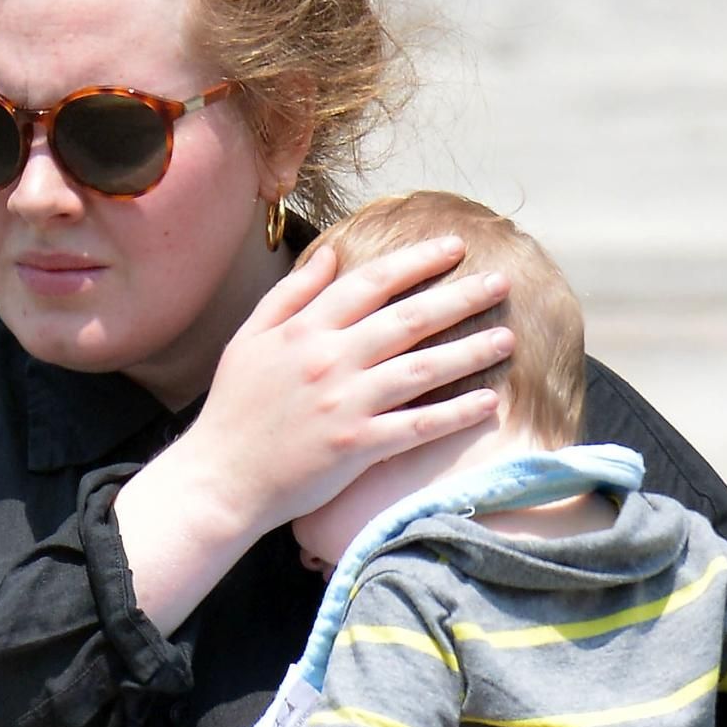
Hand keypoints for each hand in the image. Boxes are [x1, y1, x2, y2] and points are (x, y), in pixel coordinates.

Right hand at [170, 239, 511, 545]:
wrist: (220, 478)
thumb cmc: (234, 410)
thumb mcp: (250, 338)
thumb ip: (291, 294)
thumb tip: (330, 255)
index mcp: (305, 330)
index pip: (371, 283)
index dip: (417, 262)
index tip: (453, 248)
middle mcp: (330, 360)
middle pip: (408, 319)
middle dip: (460, 296)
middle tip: (500, 282)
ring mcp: (346, 403)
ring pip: (422, 369)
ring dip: (469, 350)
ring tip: (506, 337)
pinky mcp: (356, 446)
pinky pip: (417, 426)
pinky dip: (454, 414)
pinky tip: (487, 402)